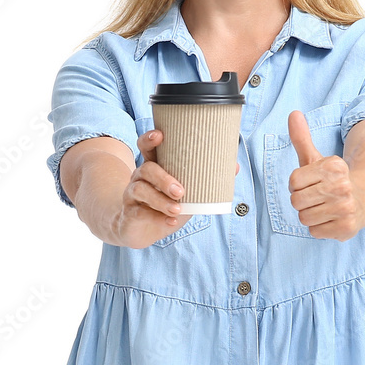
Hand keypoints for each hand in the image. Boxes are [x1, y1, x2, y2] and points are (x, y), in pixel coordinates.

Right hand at [114, 129, 239, 248]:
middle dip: (163, 178)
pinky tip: (171, 221)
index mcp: (154, 166)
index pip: (147, 146)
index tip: (159, 135)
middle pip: (146, 168)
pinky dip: (158, 217)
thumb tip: (234, 166)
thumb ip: (206, 181)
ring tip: (178, 209)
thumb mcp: (187, 193)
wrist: (142, 229)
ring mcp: (132, 194)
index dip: (150, 139)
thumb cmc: (166, 204)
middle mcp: (140, 176)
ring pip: (141, 190)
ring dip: (161, 200)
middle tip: (180, 190)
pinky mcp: (130, 212)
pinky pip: (140, 212)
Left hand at [287, 110, 364, 240]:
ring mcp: (346, 208)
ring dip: (310, 215)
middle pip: (296, 201)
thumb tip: (293, 114)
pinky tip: (331, 219)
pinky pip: (314, 231)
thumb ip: (302, 138)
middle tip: (317, 198)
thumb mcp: (317, 158)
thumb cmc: (333, 180)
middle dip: (302, 201)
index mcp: (334, 166)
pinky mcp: (347, 227)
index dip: (297, 185)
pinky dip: (320, 228)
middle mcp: (342, 186)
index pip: (293, 181)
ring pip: (304, 218)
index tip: (311, 184)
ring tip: (324, 208)